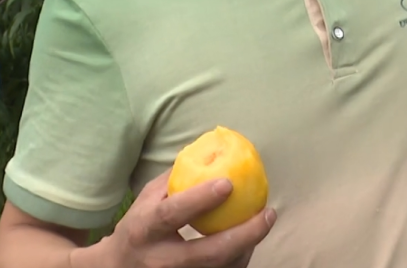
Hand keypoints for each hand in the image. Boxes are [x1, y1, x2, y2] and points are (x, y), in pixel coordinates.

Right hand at [92, 170, 274, 267]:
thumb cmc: (139, 226)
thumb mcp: (148, 198)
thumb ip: (177, 178)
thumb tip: (214, 150)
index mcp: (145, 230)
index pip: (172, 214)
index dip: (199, 199)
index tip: (228, 183)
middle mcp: (160, 260)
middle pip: (207, 254)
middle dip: (243, 235)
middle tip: (268, 213)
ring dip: (248, 246)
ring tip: (264, 222)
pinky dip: (241, 258)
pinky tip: (251, 240)